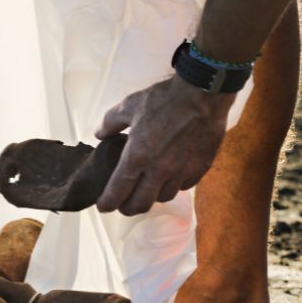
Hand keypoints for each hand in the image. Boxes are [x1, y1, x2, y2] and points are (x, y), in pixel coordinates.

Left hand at [95, 77, 234, 215]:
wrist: (202, 94)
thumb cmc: (164, 99)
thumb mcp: (129, 106)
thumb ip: (110, 122)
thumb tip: (99, 134)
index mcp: (137, 156)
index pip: (118, 191)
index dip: (107, 203)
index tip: (103, 206)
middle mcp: (158, 170)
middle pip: (140, 204)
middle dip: (128, 208)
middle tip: (123, 205)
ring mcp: (181, 171)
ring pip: (163, 197)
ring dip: (152, 197)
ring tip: (147, 190)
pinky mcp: (200, 169)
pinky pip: (184, 186)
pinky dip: (174, 186)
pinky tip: (171, 178)